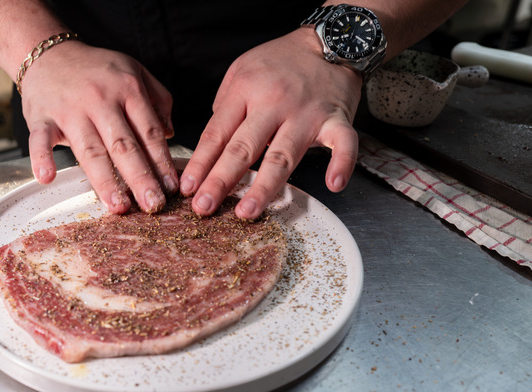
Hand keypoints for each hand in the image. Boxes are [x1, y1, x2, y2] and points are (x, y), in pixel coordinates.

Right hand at [20, 41, 177, 213]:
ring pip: (90, 150)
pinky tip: (47, 177)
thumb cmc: (96, 69)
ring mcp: (70, 110)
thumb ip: (159, 99)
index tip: (171, 187)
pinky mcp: (42, 118)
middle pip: (124, 145)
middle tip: (153, 205)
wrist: (49, 54)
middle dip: (141, 177)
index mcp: (127, 90)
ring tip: (118, 205)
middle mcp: (101, 100)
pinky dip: (41, 157)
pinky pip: (41, 139)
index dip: (162, 161)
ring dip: (105, 180)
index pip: (149, 131)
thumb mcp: (135, 72)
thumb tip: (171, 134)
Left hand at [180, 28, 361, 218]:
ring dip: (264, 187)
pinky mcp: (337, 119)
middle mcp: (274, 103)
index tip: (187, 188)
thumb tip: (214, 146)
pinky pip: (343, 144)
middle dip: (220, 180)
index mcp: (246, 90)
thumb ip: (225, 106)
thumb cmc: (281, 61)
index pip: (217, 133)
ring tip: (247, 211)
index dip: (200, 163)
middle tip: (204, 207)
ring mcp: (307, 113)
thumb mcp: (241, 70)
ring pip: (283, 156)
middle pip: (243, 148)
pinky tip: (334, 185)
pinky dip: (342, 164)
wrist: (330, 41)